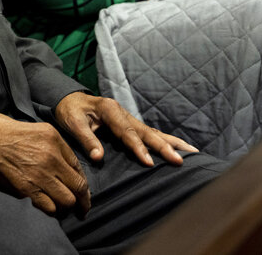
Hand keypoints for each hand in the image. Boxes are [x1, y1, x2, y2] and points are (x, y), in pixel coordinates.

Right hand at [0, 110, 90, 214]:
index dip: (84, 186)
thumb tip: (71, 170)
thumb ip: (59, 148)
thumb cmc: (8, 132)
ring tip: (62, 208)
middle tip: (80, 209)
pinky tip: (47, 207)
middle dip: (81, 201)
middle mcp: (50, 157)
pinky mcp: (25, 188)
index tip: (84, 195)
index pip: (79, 169)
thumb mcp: (40, 130)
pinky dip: (50, 210)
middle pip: (78, 188)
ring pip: (66, 201)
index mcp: (54, 141)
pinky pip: (48, 207)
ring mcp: (38, 174)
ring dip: (66, 207)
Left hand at [54, 92, 196, 166]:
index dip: (138, 148)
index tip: (149, 162)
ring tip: (192, 153)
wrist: (69, 100)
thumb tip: (98, 157)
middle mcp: (123, 113)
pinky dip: (165, 140)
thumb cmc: (70, 111)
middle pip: (146, 131)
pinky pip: (150, 132)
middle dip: (163, 146)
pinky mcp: (131, 123)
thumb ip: (86, 139)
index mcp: (110, 110)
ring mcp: (129, 117)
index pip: (127, 132)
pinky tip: (179, 148)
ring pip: (153, 131)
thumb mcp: (73, 123)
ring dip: (172, 143)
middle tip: (179, 160)